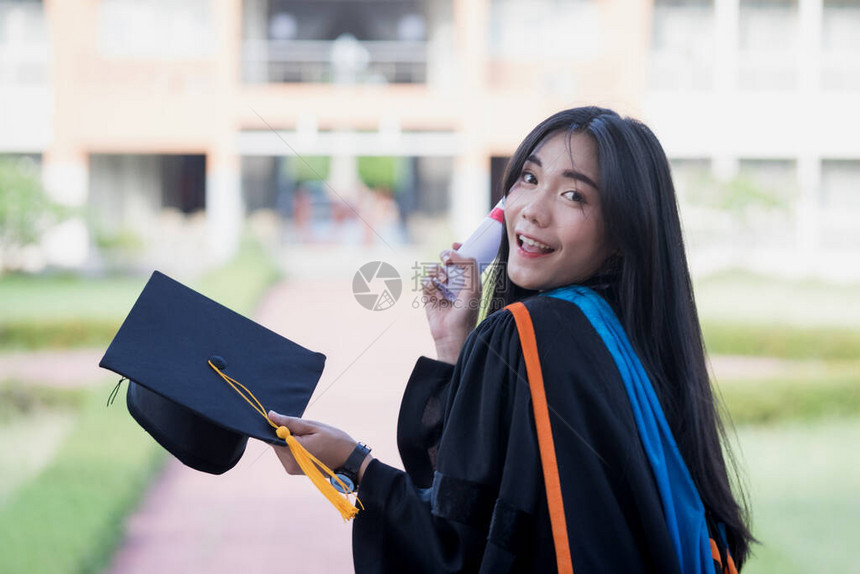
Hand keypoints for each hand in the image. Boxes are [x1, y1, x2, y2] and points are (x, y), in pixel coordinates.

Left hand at [268, 411, 370, 479]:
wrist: (349, 461)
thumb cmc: (335, 441)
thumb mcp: (314, 427)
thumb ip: (291, 422)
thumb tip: (271, 416)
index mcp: (293, 451)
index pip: (271, 437)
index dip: (275, 426)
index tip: (285, 419)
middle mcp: (289, 463)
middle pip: (275, 443)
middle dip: (284, 432)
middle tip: (304, 428)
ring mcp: (291, 468)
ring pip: (281, 448)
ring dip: (289, 439)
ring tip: (309, 437)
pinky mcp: (293, 470)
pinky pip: (287, 454)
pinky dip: (293, 446)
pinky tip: (308, 444)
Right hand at [422, 242, 480, 363]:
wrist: (451, 334)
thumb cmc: (466, 313)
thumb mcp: (473, 288)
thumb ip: (468, 266)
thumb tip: (452, 252)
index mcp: (469, 280)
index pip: (464, 259)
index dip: (459, 250)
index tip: (455, 245)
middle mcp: (454, 282)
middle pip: (446, 260)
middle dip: (445, 257)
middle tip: (446, 260)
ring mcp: (440, 288)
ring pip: (434, 269)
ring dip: (438, 274)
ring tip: (443, 285)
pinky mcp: (428, 295)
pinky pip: (425, 281)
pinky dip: (429, 285)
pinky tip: (436, 295)